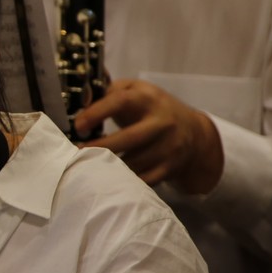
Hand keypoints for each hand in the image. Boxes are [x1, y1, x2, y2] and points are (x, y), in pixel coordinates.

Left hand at [74, 78, 223, 193]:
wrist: (194, 132)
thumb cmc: (152, 108)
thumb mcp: (136, 91)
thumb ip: (109, 91)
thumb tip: (79, 97)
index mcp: (148, 98)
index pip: (122, 101)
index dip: (98, 112)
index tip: (78, 125)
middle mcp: (162, 122)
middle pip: (130, 138)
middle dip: (102, 147)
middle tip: (78, 151)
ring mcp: (169, 146)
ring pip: (135, 163)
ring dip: (110, 166)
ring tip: (89, 165)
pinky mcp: (170, 167)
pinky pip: (144, 179)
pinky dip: (125, 181)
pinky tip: (110, 178)